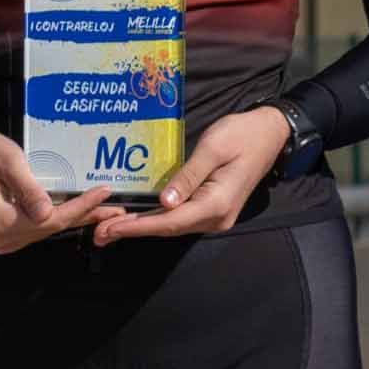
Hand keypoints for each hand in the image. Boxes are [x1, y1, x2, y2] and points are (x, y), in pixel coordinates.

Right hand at [0, 123, 115, 253]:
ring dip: (77, 218)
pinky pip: (40, 226)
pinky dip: (61, 217)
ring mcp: (3, 238)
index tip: (103, 193)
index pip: (51, 220)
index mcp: (0, 223)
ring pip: (49, 229)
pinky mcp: (7, 233)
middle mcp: (2, 238)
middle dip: (85, 216)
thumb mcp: (8, 162)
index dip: (81, 207)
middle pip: (53, 228)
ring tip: (106, 209)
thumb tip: (48, 214)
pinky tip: (83, 210)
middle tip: (117, 208)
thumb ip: (28, 188)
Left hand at [95, 106, 289, 243]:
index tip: (112, 227)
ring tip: (109, 230)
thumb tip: (165, 202)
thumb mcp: (213, 149)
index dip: (138, 226)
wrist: (271, 134)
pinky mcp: (212, 210)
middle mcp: (216, 218)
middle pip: (168, 229)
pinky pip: (179, 219)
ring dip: (141, 228)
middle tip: (97, 233)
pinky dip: (155, 221)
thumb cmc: (242, 135)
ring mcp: (216, 217)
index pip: (170, 221)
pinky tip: (135, 220)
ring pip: (172, 227)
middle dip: (132, 231)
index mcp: (217, 204)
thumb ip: (188, 176)